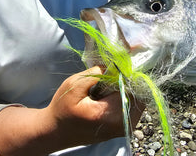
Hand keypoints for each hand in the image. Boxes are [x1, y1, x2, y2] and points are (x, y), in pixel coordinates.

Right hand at [0, 66, 144, 155]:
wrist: (56, 132)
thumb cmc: (62, 109)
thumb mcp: (73, 85)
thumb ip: (96, 73)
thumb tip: (115, 64)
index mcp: (109, 114)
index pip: (131, 87)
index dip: (126, 72)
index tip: (118, 63)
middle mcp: (122, 124)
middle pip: (139, 93)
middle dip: (128, 79)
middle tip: (113, 71)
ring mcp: (125, 128)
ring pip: (138, 98)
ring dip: (127, 87)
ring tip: (109, 82)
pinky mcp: (124, 127)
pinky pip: (133, 105)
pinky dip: (126, 94)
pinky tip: (111, 90)